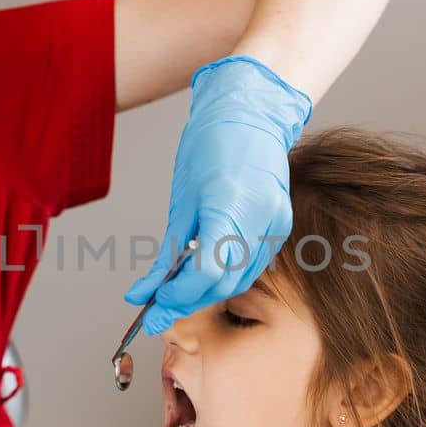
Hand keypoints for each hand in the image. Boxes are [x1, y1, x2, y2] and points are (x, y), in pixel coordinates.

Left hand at [124, 56, 311, 333]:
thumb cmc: (211, 145)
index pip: (205, 273)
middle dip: (188, 302)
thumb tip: (145, 292)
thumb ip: (168, 252)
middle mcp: (261, 220)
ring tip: (176, 298)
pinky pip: (251, 264)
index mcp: (231, 207)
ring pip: (240, 279)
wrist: (250, 113)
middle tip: (157, 313)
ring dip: (207, 293)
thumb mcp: (181, 201)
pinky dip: (226, 276)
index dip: (177, 296)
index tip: (153, 304)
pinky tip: (202, 279)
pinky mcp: (280, 225)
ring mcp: (276, 224)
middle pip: (224, 283)